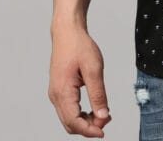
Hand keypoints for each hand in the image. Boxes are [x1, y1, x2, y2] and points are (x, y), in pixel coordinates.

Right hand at [48, 23, 111, 137]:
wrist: (67, 31)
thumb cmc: (79, 46)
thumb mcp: (94, 68)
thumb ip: (98, 94)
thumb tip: (103, 115)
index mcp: (63, 92)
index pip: (74, 122)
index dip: (89, 130)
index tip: (103, 131)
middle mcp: (56, 96)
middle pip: (70, 124)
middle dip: (88, 127)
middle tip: (106, 119)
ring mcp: (56, 93)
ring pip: (68, 118)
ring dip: (84, 121)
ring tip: (102, 113)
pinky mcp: (59, 90)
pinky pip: (68, 110)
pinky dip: (80, 114)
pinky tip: (93, 107)